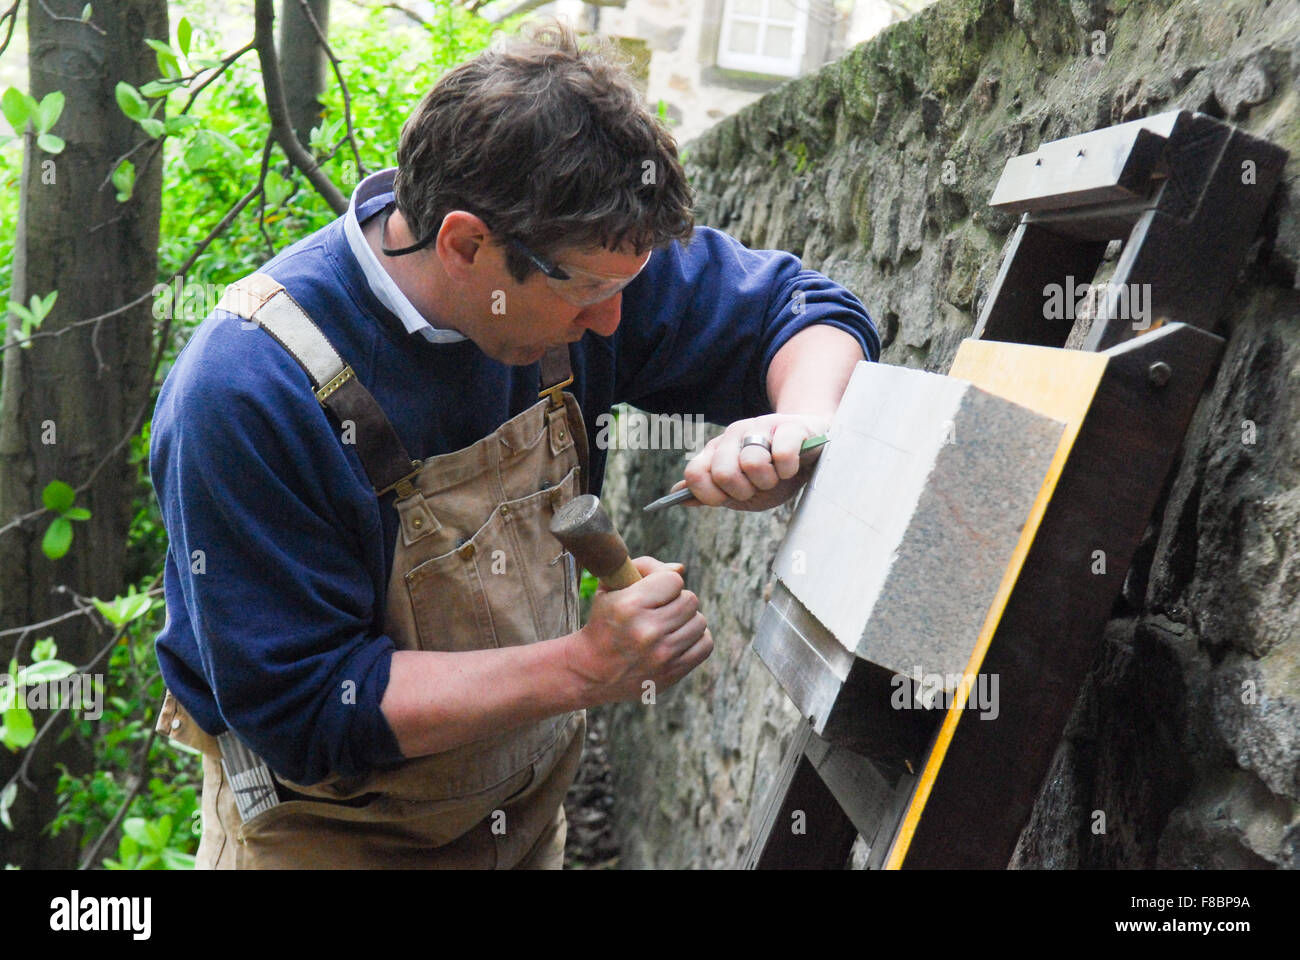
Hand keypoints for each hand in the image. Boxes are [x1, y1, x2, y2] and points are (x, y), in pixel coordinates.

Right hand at [563, 556, 711, 704]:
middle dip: (676, 600)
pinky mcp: (673, 673)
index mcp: (629, 606)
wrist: (590, 672)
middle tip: (659, 608)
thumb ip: (645, 568)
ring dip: (686, 620)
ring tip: (667, 625)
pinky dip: (695, 639)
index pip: (673, 580)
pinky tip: (678, 638)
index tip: (652, 590)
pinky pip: (705, 645)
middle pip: (690, 600)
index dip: (664, 581)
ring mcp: (662, 655)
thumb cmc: (604, 622)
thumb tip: (681, 568)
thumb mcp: (611, 588)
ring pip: (699, 621)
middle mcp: (647, 631)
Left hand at [675, 413, 828, 512]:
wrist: (812, 448)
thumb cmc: (773, 472)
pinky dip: (788, 470)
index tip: (728, 499)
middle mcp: (733, 435)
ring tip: (777, 475)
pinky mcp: (790, 427)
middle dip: (744, 491)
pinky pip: (782, 455)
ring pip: (753, 464)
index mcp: (717, 451)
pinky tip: (792, 468)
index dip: (710, 495)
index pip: (695, 473)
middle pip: (723, 473)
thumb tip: (676, 494)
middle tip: (758, 487)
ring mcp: (761, 427)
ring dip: (769, 481)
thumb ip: (710, 492)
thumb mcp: (742, 489)